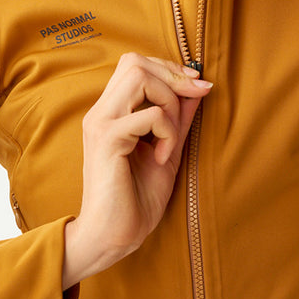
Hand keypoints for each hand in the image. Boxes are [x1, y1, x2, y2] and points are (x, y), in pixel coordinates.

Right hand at [62, 54, 211, 287]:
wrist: (113, 236)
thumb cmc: (136, 200)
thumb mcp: (168, 150)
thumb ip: (178, 119)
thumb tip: (197, 88)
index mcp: (110, 112)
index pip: (135, 64)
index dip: (169, 68)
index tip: (198, 86)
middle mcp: (101, 112)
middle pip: (135, 62)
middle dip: (173, 77)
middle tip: (194, 101)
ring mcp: (101, 124)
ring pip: (139, 77)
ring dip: (169, 102)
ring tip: (171, 137)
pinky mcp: (107, 140)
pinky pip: (150, 115)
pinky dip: (168, 133)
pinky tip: (162, 158)